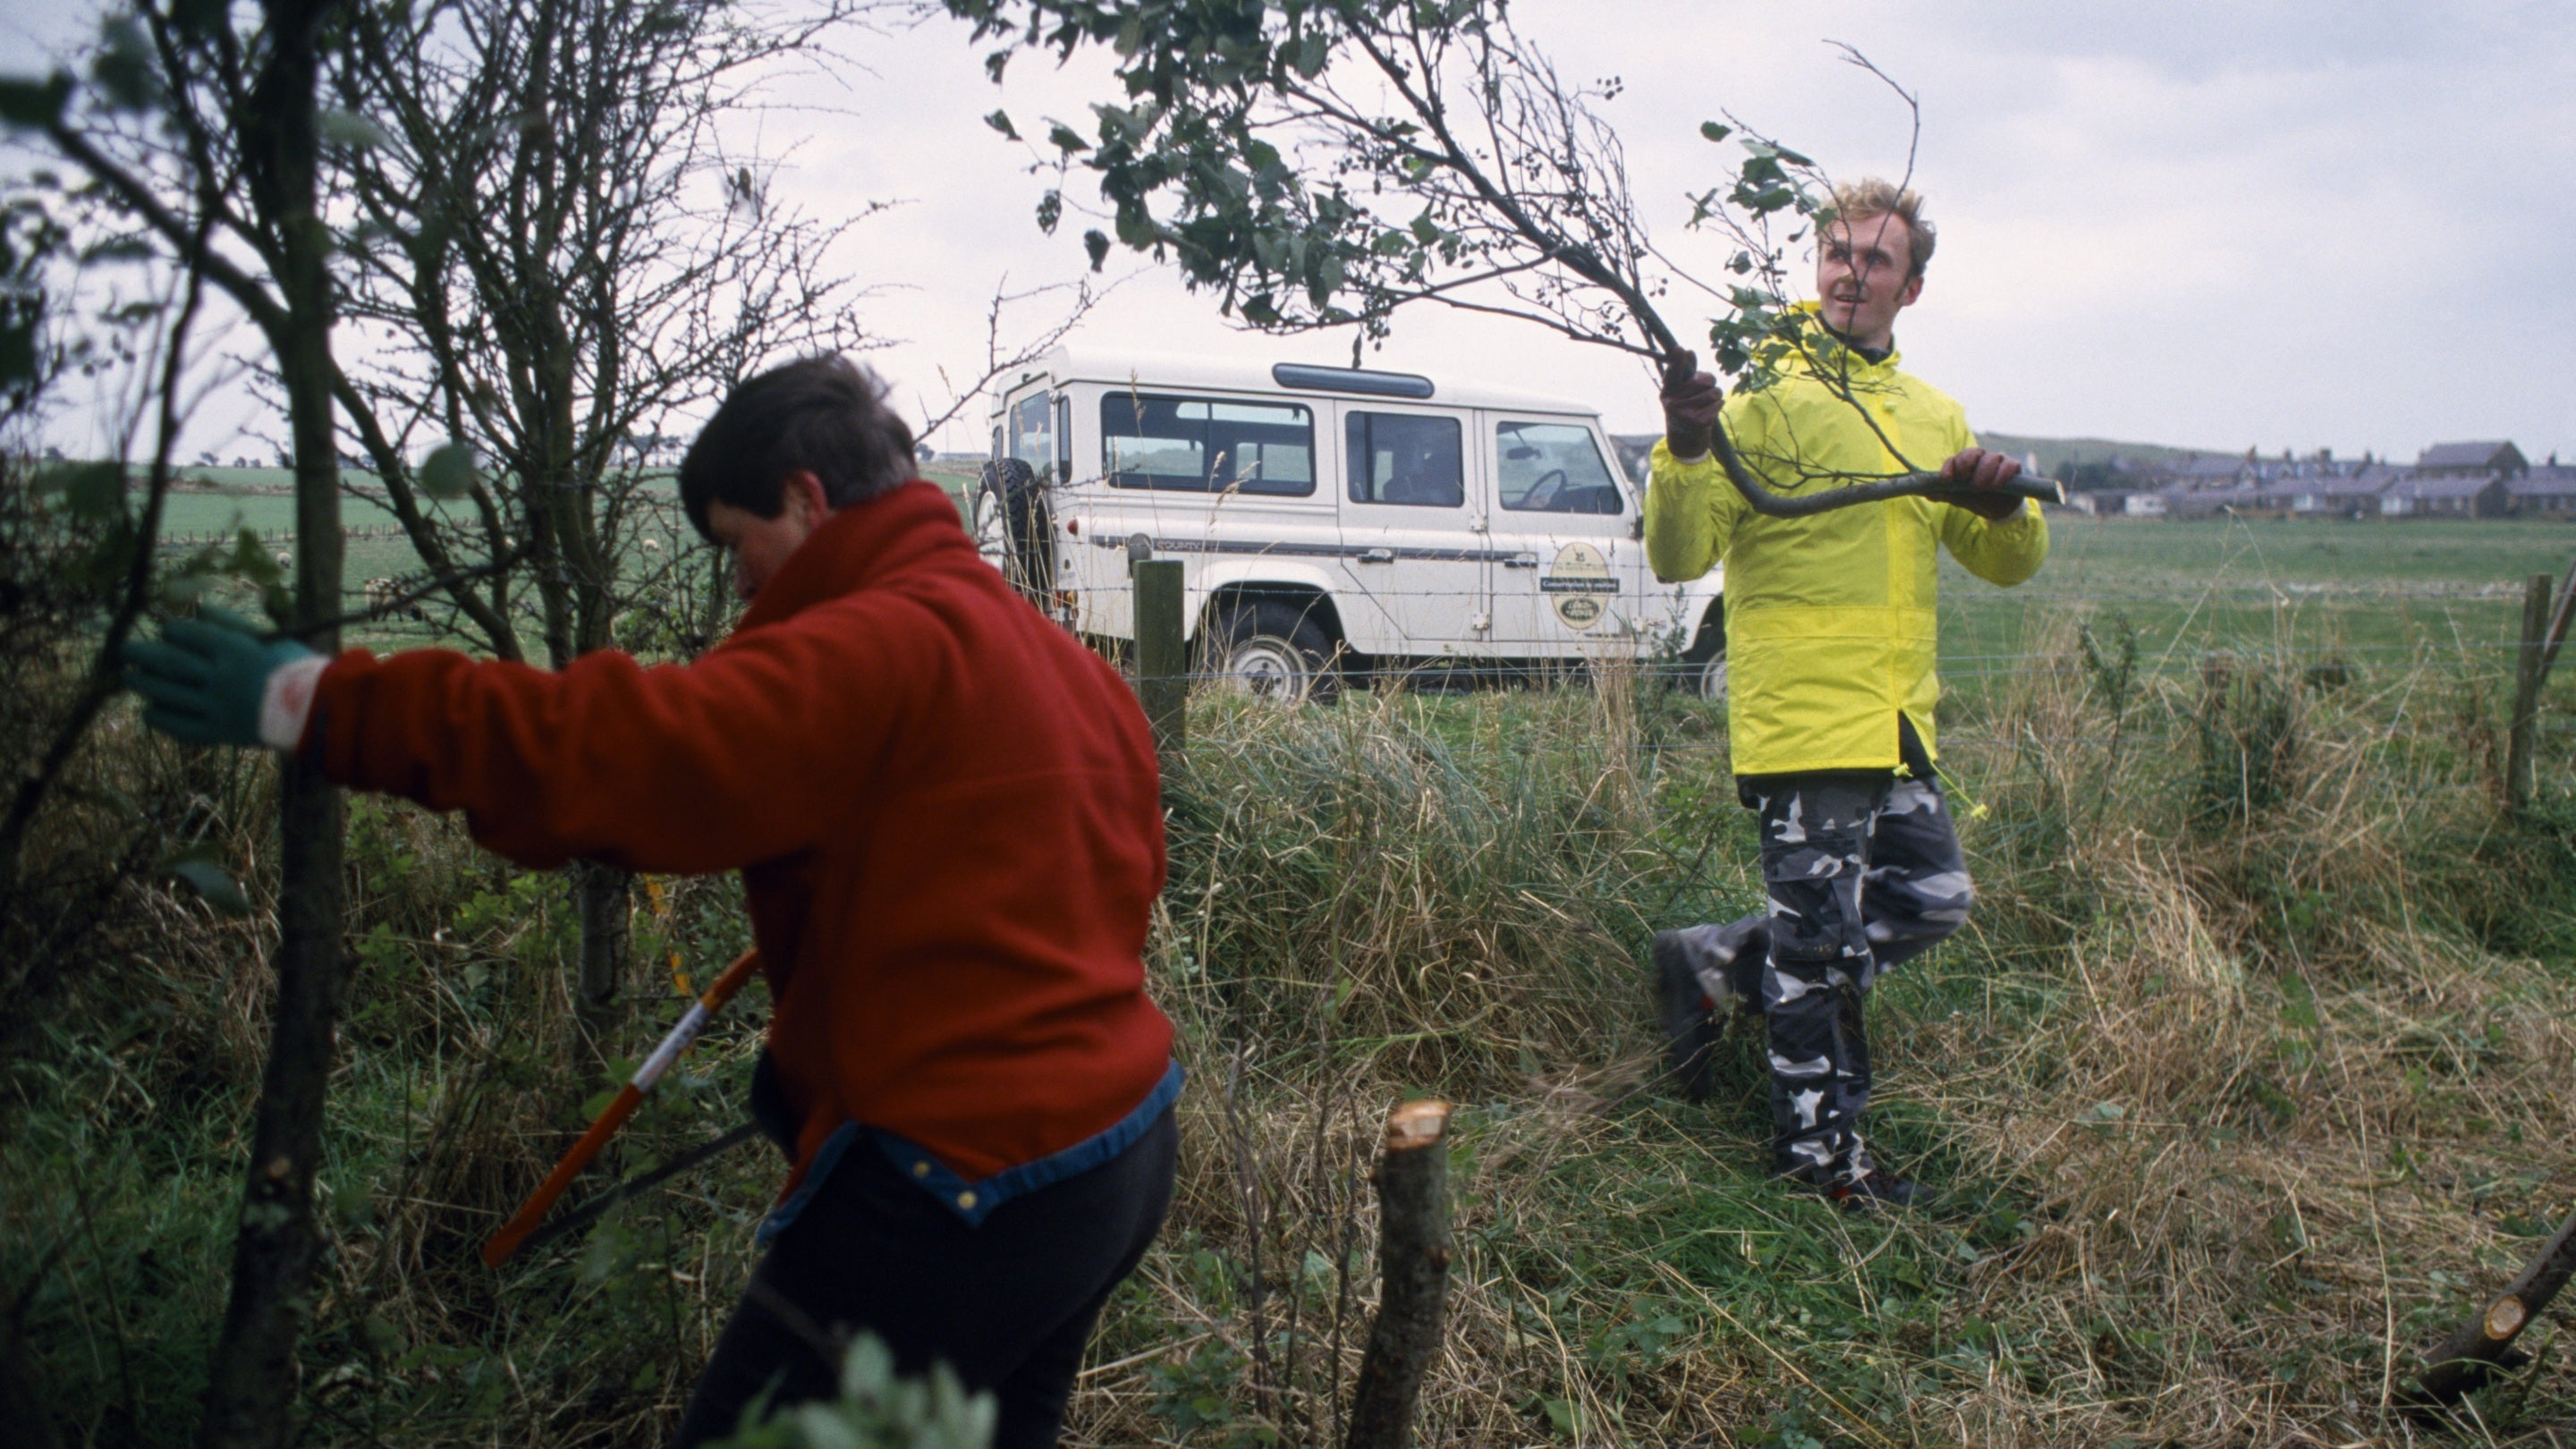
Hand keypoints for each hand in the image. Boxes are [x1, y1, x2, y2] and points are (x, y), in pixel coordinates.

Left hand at [122, 605, 320, 747]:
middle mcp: (221, 677)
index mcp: (235, 649)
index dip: (170, 632)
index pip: (188, 635)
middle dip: (141, 655)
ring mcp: (218, 707)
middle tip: (123, 651)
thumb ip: (231, 622)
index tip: (166, 633)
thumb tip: (198, 609)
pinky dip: (159, 718)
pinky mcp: (219, 733)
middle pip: (169, 663)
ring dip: (144, 684)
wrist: (316, 711)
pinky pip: (179, 726)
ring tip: (130, 678)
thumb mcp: (267, 637)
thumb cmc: (295, 667)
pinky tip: (149, 710)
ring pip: (168, 693)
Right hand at [1660, 351, 1720, 459]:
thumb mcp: (1679, 393)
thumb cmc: (1684, 409)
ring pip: (1713, 392)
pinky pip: (1718, 404)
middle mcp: (1673, 404)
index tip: (1680, 349)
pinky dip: (1718, 406)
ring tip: (1709, 400)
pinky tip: (1711, 410)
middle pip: (1701, 380)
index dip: (1677, 361)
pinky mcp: (1699, 422)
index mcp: (1667, 394)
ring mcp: (1685, 414)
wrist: (1685, 440)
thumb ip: (1685, 373)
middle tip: (1707, 386)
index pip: (1673, 375)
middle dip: (1709, 381)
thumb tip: (1688, 351)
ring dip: (1716, 395)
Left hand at [1939, 448, 2024, 519]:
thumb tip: (1926, 493)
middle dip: (1966, 464)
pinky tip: (1996, 485)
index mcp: (1966, 465)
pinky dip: (2002, 474)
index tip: (1946, 480)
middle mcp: (1981, 459)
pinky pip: (2009, 465)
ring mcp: (1998, 462)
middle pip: (1972, 452)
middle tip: (1964, 479)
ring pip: (1991, 457)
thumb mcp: (1961, 499)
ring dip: (1983, 472)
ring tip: (1979, 487)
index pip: (1955, 459)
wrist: (2002, 510)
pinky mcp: (2014, 467)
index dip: (1949, 467)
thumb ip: (1945, 494)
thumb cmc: (1979, 500)